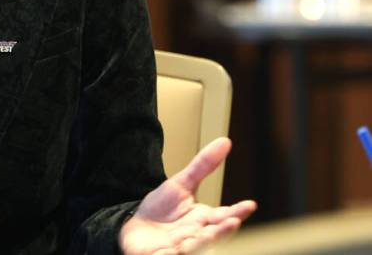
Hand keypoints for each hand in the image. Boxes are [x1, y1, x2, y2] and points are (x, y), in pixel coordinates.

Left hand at [119, 137, 255, 254]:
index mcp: (203, 220)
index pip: (224, 217)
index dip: (237, 212)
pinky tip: (170, 251)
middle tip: (232, 222)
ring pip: (194, 248)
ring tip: (202, 236)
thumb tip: (225, 141)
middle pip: (212, 235)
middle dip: (222, 230)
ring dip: (200, 244)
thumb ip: (203, 166)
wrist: (135, 226)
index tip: (250, 204)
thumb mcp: (181, 183)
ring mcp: (179, 248)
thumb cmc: (163, 208)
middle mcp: (195, 236)